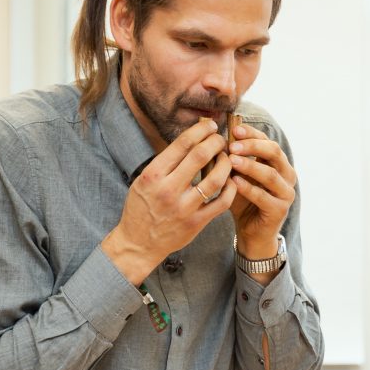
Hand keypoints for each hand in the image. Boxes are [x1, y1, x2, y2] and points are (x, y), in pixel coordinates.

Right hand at [102, 119, 236, 284]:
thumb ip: (165, 162)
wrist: (138, 243)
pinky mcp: (196, 223)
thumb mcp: (143, 180)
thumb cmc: (141, 208)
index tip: (210, 126)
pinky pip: (221, 202)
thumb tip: (190, 138)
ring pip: (216, 178)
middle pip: (200, 156)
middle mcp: (168, 190)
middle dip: (216, 142)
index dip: (201, 130)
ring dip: (226, 163)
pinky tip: (231, 180)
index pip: (182, 144)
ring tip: (227, 157)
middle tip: (221, 139)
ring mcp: (184, 208)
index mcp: (153, 175)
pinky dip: (230, 188)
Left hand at [227, 124, 296, 262]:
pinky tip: (235, 182)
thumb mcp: (237, 176)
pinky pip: (264, 197)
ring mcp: (286, 193)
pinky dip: (249, 188)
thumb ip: (232, 159)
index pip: (268, 141)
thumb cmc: (243, 200)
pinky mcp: (280, 210)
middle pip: (274, 152)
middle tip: (232, 144)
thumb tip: (216, 137)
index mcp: (278, 163)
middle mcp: (287, 175)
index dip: (252, 134)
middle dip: (252, 146)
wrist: (251, 232)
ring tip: (231, 160)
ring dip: (250, 166)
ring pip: (271, 174)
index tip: (234, 129)